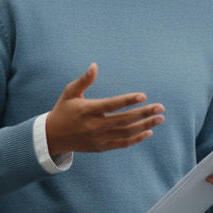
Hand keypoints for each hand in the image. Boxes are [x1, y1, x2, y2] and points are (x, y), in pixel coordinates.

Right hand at [46, 63, 163, 155]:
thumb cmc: (63, 110)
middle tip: (160, 107)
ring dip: (145, 126)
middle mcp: (94, 126)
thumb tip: (94, 65)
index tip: (143, 96)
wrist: (52, 137)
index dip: (128, 101)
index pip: (111, 105)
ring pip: (126, 133)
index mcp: (87, 110)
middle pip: (124, 120)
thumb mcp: (70, 92)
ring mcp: (98, 138)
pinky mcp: (101, 147)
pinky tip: (148, 131)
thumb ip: (84, 80)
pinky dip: (136, 138)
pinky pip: (122, 144)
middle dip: (144, 113)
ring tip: (159, 118)